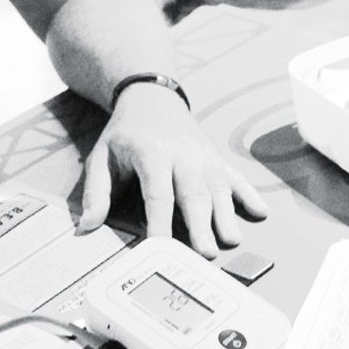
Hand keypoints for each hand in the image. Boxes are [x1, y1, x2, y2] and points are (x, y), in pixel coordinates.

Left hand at [77, 83, 268, 256]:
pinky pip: (235, 177)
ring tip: (232, 240)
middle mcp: (182, 154)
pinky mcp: (216, 158)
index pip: (157, 193)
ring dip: (227, 214)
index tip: (161, 246)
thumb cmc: (126, 132)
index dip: (160, 221)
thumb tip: (87, 226)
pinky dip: (249, 194)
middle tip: (205, 252)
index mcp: (152, 154)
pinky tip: (261, 212)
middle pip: (193, 193)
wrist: (152, 97)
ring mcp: (203, 156)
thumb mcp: (102, 156)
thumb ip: (96, 192)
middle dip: (201, 224)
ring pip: (218, 187)